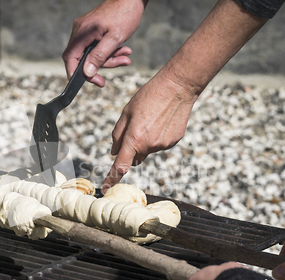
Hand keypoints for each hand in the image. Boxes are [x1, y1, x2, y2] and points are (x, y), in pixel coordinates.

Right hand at [62, 0, 147, 86]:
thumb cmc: (125, 14)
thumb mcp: (114, 39)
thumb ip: (99, 57)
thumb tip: (87, 73)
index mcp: (82, 33)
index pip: (70, 58)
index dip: (77, 74)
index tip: (92, 81)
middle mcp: (79, 31)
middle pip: (82, 58)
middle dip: (101, 65)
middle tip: (117, 67)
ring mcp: (84, 30)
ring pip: (91, 54)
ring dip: (109, 58)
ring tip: (125, 56)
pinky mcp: (91, 30)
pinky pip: (95, 46)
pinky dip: (108, 51)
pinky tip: (122, 49)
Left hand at [102, 69, 197, 191]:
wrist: (178, 87)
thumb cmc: (149, 96)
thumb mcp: (126, 112)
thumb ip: (117, 134)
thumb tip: (114, 152)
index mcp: (134, 139)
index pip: (121, 166)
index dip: (112, 178)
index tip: (107, 188)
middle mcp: (149, 146)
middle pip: (135, 156)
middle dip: (132, 148)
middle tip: (136, 127)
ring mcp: (163, 145)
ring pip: (148, 149)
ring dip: (146, 140)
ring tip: (152, 119)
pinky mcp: (174, 142)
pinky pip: (160, 144)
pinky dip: (158, 136)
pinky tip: (162, 121)